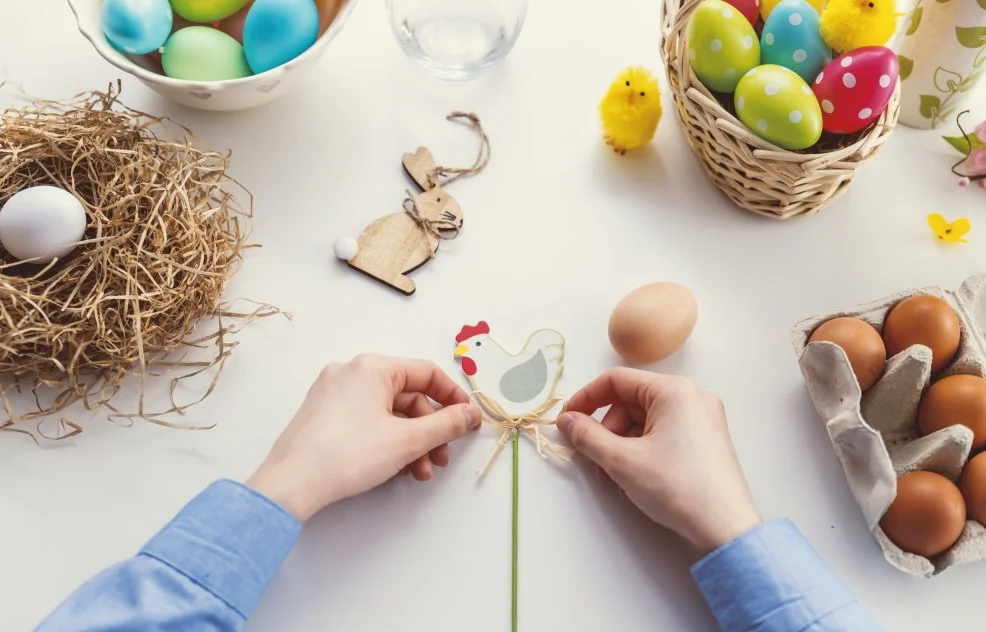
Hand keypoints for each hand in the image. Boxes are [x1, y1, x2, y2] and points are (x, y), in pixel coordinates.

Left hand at [247, 355, 480, 521]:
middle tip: (442, 459)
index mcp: (372, 367)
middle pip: (407, 396)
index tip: (467, 420)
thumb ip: (446, 425)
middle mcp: (350, 372)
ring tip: (419, 473)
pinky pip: (366, 421)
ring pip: (387, 413)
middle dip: (430, 431)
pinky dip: (386, 442)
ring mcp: (333, 393)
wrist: (291, 484)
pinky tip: (395, 469)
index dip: (453, 397)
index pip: (426, 373)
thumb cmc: (347, 455)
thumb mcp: (408, 440)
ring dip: (410, 442)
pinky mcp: (322, 415)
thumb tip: (470, 414)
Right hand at [556, 368, 760, 554]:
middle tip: (598, 461)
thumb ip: (587, 436)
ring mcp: (703, 419)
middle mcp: (692, 397)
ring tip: (619, 478)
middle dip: (608, 431)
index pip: (616, 380)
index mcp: (674, 390)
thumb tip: (567, 421)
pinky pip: (664, 434)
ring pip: (646, 421)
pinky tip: (639, 479)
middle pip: (631, 403)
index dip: (586, 399)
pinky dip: (644, 451)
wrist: (725, 528)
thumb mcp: (621, 460)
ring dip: (623, 446)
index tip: (567, 421)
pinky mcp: (707, 440)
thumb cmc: (676, 487)